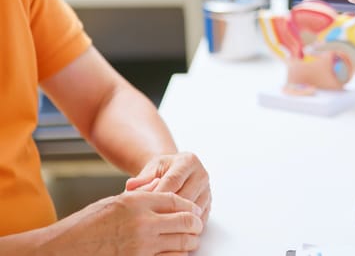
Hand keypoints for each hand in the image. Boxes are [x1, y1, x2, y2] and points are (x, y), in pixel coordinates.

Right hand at [45, 191, 202, 255]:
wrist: (61, 249)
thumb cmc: (84, 226)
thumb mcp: (114, 203)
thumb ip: (141, 199)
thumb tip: (165, 199)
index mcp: (136, 202)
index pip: (176, 200)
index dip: (190, 206)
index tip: (195, 210)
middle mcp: (142, 222)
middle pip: (185, 221)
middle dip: (195, 224)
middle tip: (197, 226)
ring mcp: (141, 245)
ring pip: (183, 242)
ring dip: (190, 241)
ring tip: (191, 240)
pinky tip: (177, 253)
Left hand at [126, 153, 211, 223]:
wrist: (176, 172)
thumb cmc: (162, 171)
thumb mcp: (151, 169)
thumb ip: (141, 178)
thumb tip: (130, 186)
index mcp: (188, 161)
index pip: (173, 181)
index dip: (158, 195)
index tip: (143, 208)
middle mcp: (201, 174)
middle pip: (185, 197)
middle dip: (167, 211)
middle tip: (149, 223)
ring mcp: (207, 190)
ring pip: (193, 211)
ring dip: (176, 221)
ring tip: (159, 229)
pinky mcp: (208, 204)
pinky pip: (198, 219)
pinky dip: (185, 227)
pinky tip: (171, 231)